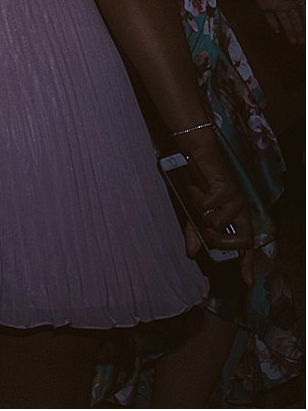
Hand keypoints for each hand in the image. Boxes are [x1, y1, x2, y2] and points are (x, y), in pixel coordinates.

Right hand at [176, 132, 253, 255]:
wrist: (198, 156)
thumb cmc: (199, 186)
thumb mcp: (195, 213)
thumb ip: (195, 233)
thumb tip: (191, 253)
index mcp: (237, 219)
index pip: (246, 247)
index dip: (247, 265)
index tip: (247, 282)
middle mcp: (242, 211)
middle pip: (243, 240)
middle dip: (221, 241)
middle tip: (204, 231)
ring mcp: (238, 200)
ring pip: (219, 222)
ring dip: (201, 212)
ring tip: (196, 199)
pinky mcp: (229, 189)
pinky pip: (210, 205)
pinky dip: (197, 198)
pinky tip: (194, 189)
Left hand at [248, 0, 303, 44]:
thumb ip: (303, 6)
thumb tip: (306, 15)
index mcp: (297, 0)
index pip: (303, 17)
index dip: (305, 26)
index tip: (307, 36)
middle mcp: (288, 4)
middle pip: (295, 22)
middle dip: (299, 32)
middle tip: (302, 43)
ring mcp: (277, 6)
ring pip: (285, 22)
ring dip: (289, 32)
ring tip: (294, 42)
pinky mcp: (266, 7)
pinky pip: (271, 18)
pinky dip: (274, 24)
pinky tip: (277, 31)